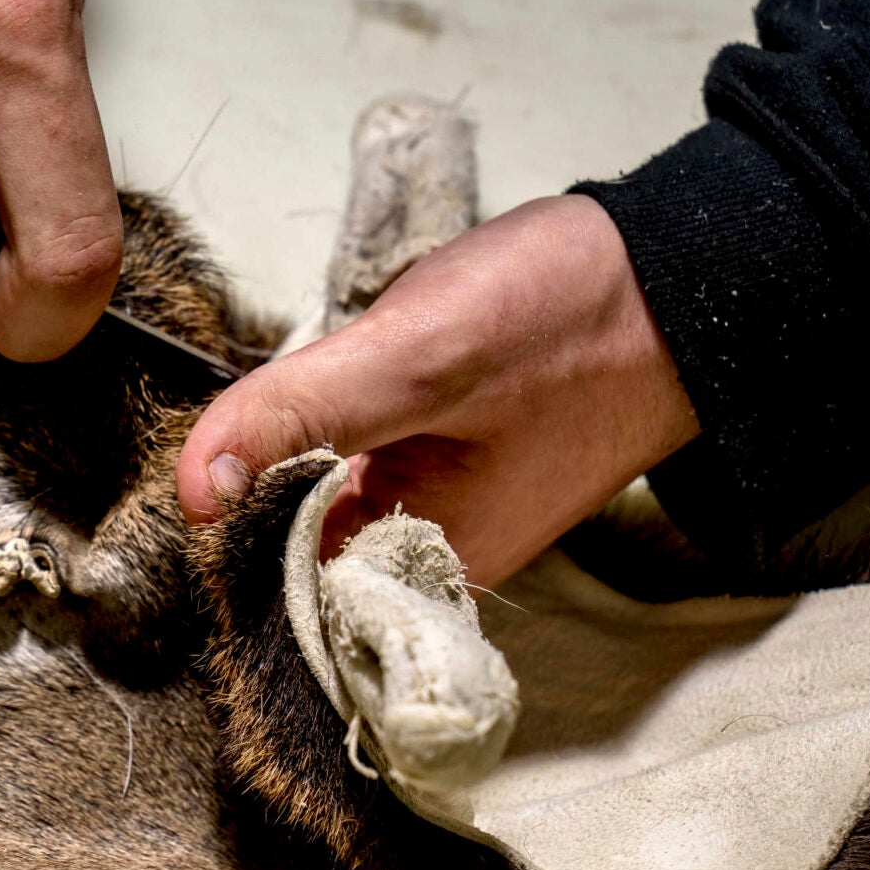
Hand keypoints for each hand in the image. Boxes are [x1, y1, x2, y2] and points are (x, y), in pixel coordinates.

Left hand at [176, 195, 700, 584]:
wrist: (692, 277)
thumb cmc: (572, 319)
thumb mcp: (420, 356)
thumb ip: (301, 413)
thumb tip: (195, 485)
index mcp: (427, 566)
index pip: (278, 591)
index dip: (216, 539)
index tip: (177, 489)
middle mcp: (434, 561)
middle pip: (290, 552)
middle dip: (244, 498)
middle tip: (211, 437)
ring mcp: (446, 515)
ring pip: (317, 507)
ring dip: (281, 464)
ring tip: (254, 415)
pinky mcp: (453, 470)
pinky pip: (357, 476)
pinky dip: (325, 442)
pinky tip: (312, 400)